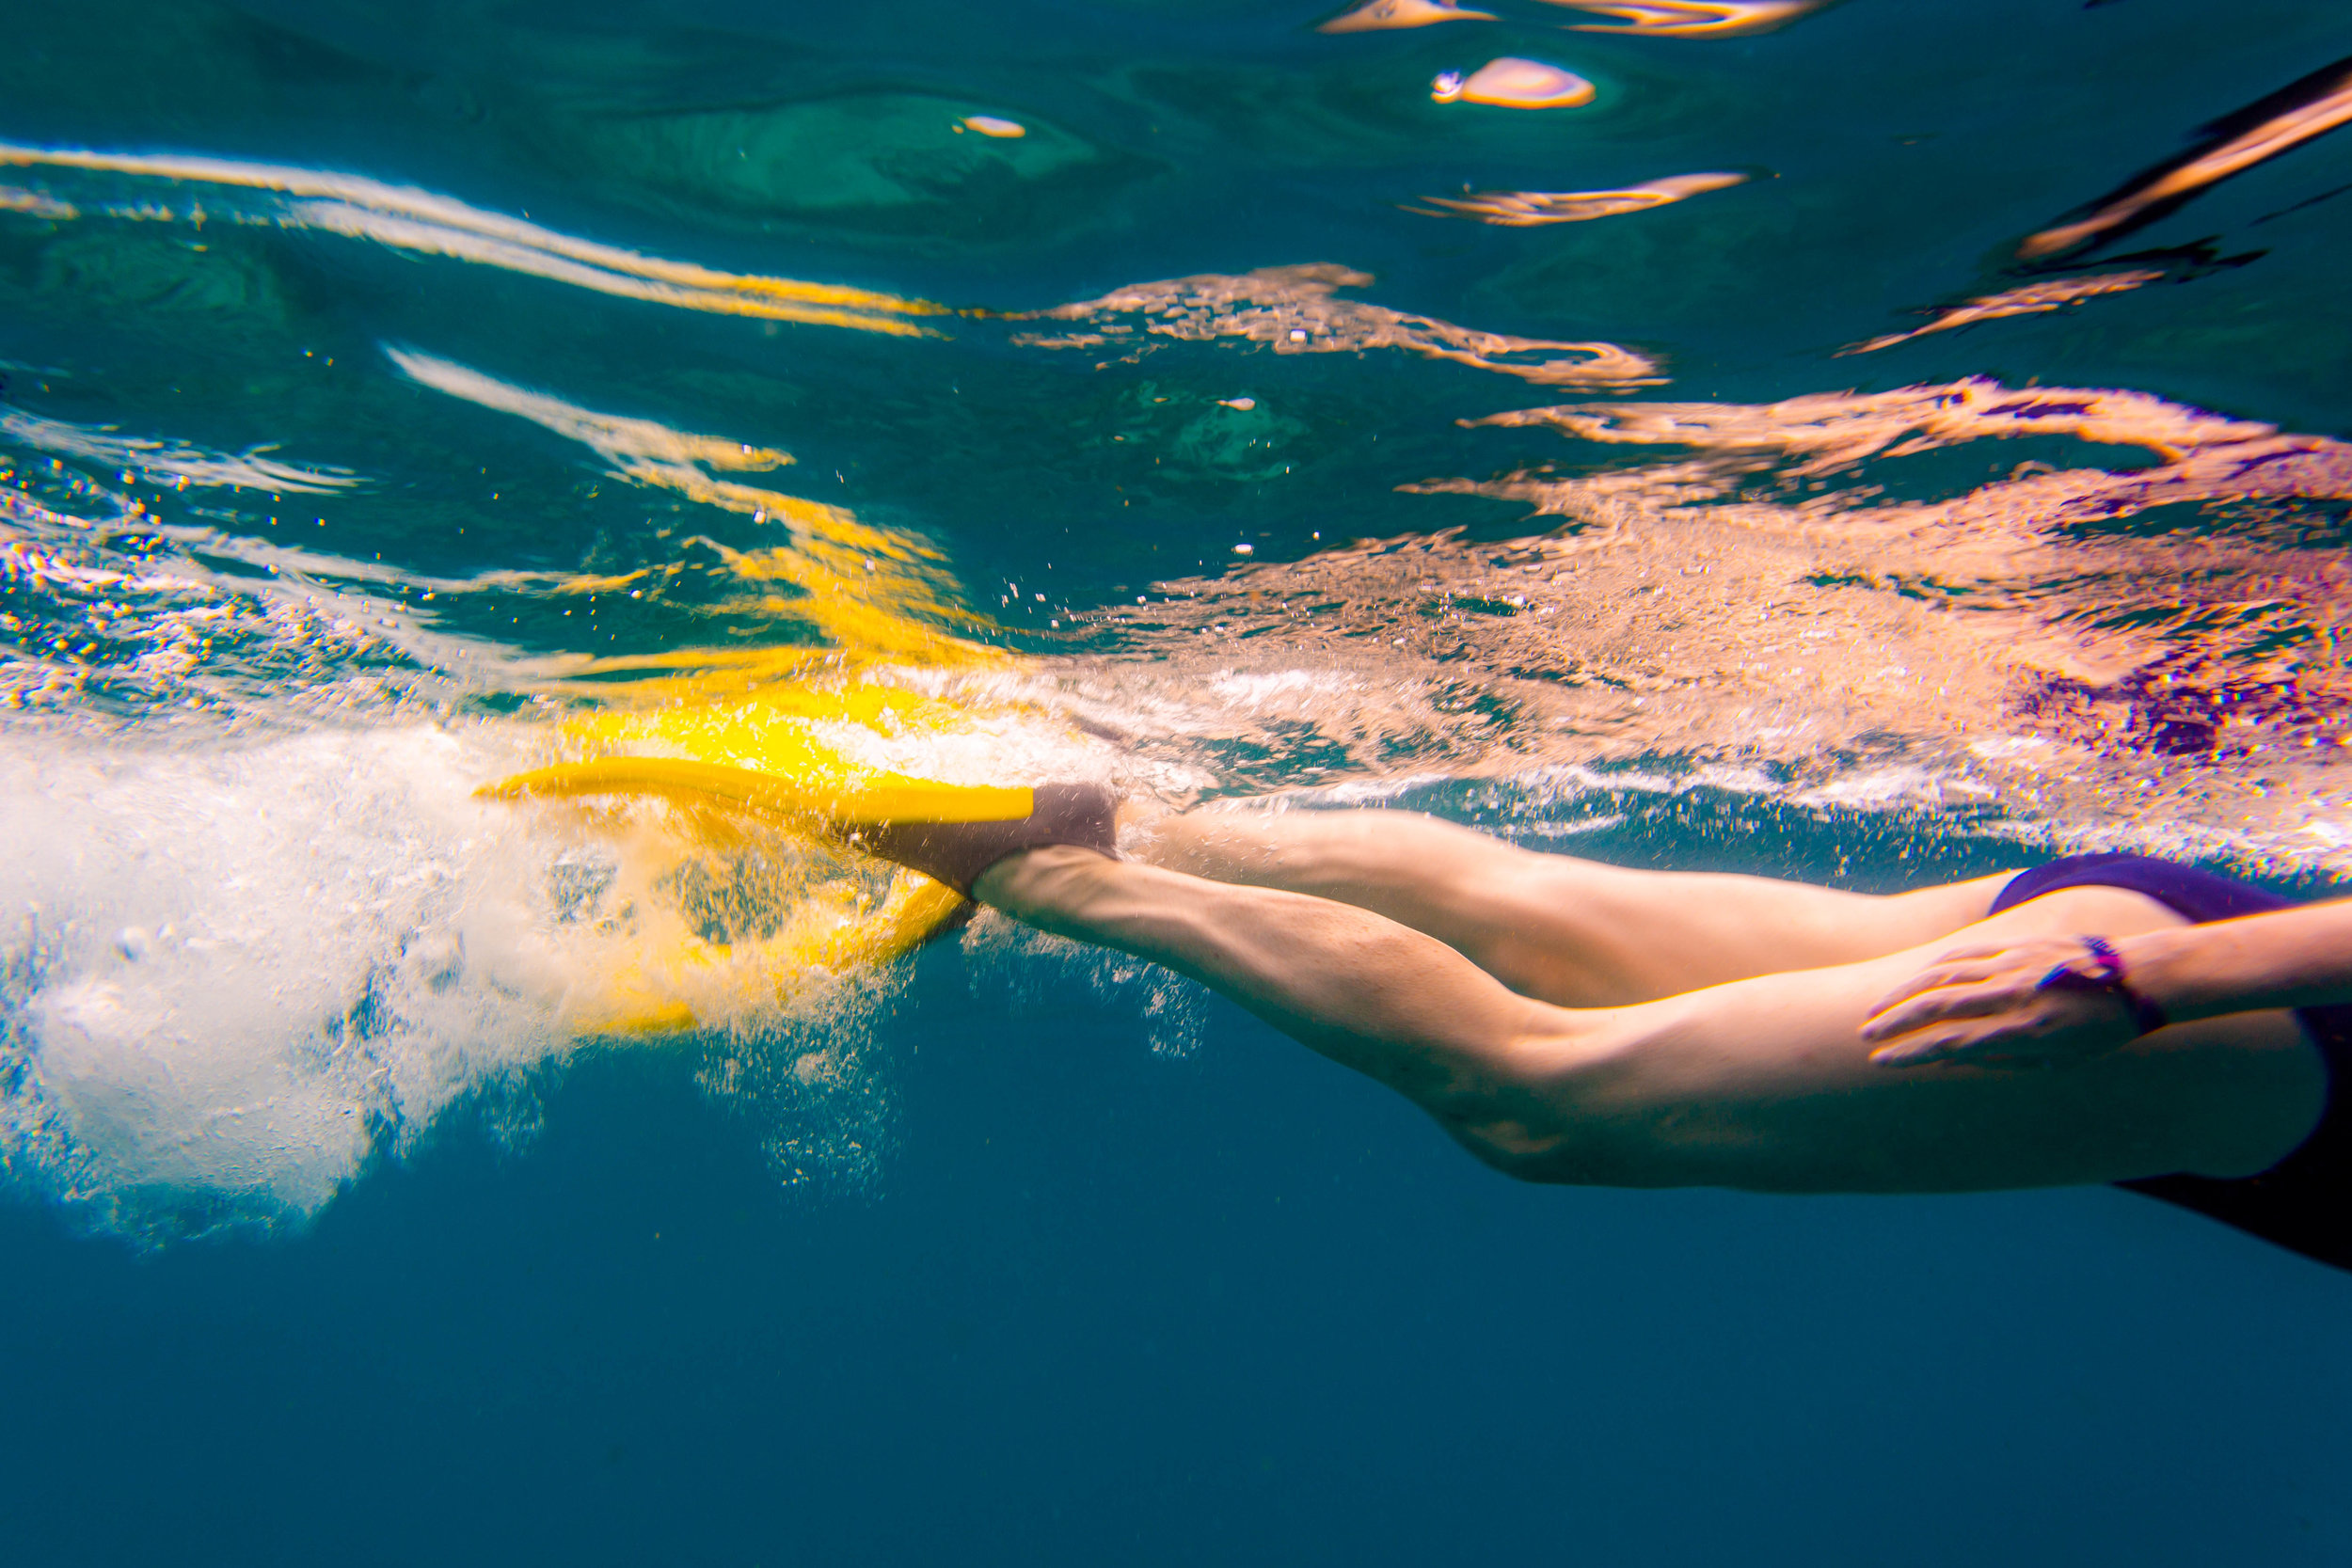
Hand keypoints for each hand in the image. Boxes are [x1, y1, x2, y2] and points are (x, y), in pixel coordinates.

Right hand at [1862, 936, 2147, 1068]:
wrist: (2138, 979)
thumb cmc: (2100, 1031)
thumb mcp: (2058, 1062)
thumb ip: (2001, 1059)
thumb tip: (1951, 1058)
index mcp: (2022, 1031)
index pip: (1948, 1042)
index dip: (1908, 1053)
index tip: (1882, 1062)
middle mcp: (2010, 996)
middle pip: (1935, 1005)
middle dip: (1894, 1021)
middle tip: (1866, 1035)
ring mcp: (2011, 966)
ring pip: (1942, 974)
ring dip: (1904, 992)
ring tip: (1879, 1008)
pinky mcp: (2016, 946)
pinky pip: (1964, 953)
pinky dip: (1933, 966)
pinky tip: (1915, 979)